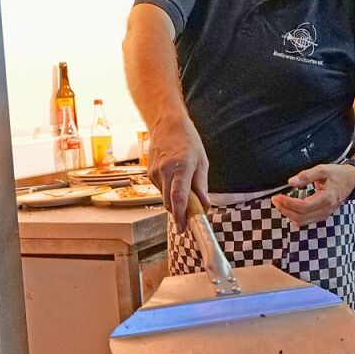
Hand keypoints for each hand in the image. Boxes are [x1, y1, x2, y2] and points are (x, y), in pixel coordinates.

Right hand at [148, 117, 209, 232]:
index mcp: (180, 167)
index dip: (181, 215)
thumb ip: (201, 186)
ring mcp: (154, 173)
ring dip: (175, 200)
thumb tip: (204, 206)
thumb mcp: (202, 162)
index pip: (178, 197)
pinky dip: (170, 190)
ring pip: (165, 198)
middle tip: (191, 216)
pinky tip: (175, 177)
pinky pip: (161, 190)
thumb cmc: (188, 141)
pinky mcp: (150, 174)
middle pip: (169, 203)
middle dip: (179, 213)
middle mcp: (164, 171)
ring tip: (185, 185)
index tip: (183, 228)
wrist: (166, 125)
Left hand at [271, 163, 354, 226]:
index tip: (278, 196)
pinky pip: (306, 221)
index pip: (303, 207)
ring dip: (288, 214)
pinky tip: (289, 208)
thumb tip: (291, 182)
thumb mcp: (323, 169)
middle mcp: (326, 210)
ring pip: (302, 222)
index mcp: (326, 199)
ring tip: (279, 203)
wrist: (351, 180)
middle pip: (300, 217)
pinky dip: (295, 216)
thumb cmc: (338, 174)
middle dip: (285, 210)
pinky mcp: (322, 215)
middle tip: (275, 200)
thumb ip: (306, 175)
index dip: (288, 203)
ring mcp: (324, 214)